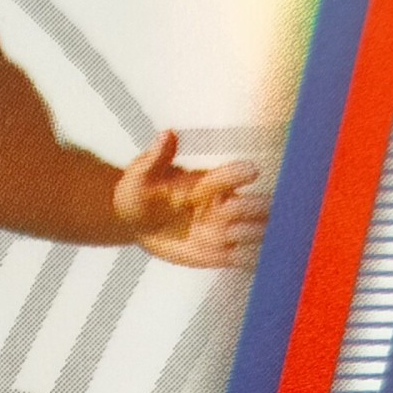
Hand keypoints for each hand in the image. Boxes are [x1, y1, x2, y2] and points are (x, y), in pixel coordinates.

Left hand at [113, 132, 267, 269]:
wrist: (134, 224)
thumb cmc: (138, 194)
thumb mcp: (139, 176)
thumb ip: (155, 158)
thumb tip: (166, 135)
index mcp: (208, 183)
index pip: (231, 176)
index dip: (241, 174)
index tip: (251, 170)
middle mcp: (223, 206)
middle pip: (254, 205)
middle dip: (252, 207)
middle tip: (232, 212)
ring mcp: (225, 231)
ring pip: (257, 231)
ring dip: (252, 233)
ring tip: (232, 234)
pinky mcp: (221, 254)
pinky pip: (246, 258)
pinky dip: (251, 258)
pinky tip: (240, 256)